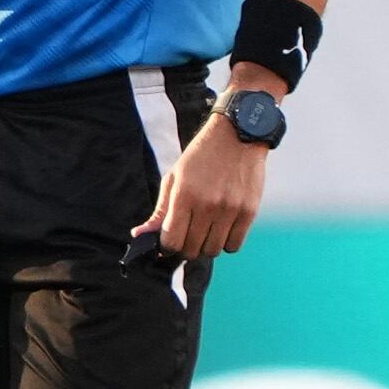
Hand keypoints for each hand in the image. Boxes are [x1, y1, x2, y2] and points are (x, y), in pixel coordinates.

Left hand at [140, 115, 267, 264]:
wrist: (237, 137)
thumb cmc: (200, 158)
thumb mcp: (173, 179)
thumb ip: (159, 211)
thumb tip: (140, 235)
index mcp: (184, 196)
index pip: (171, 241)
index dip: (166, 248)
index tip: (168, 243)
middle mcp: (207, 206)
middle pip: (192, 250)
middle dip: (185, 248)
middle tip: (186, 237)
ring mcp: (230, 210)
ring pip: (213, 250)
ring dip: (205, 247)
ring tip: (204, 232)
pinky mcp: (249, 212)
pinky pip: (234, 245)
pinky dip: (226, 243)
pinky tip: (221, 230)